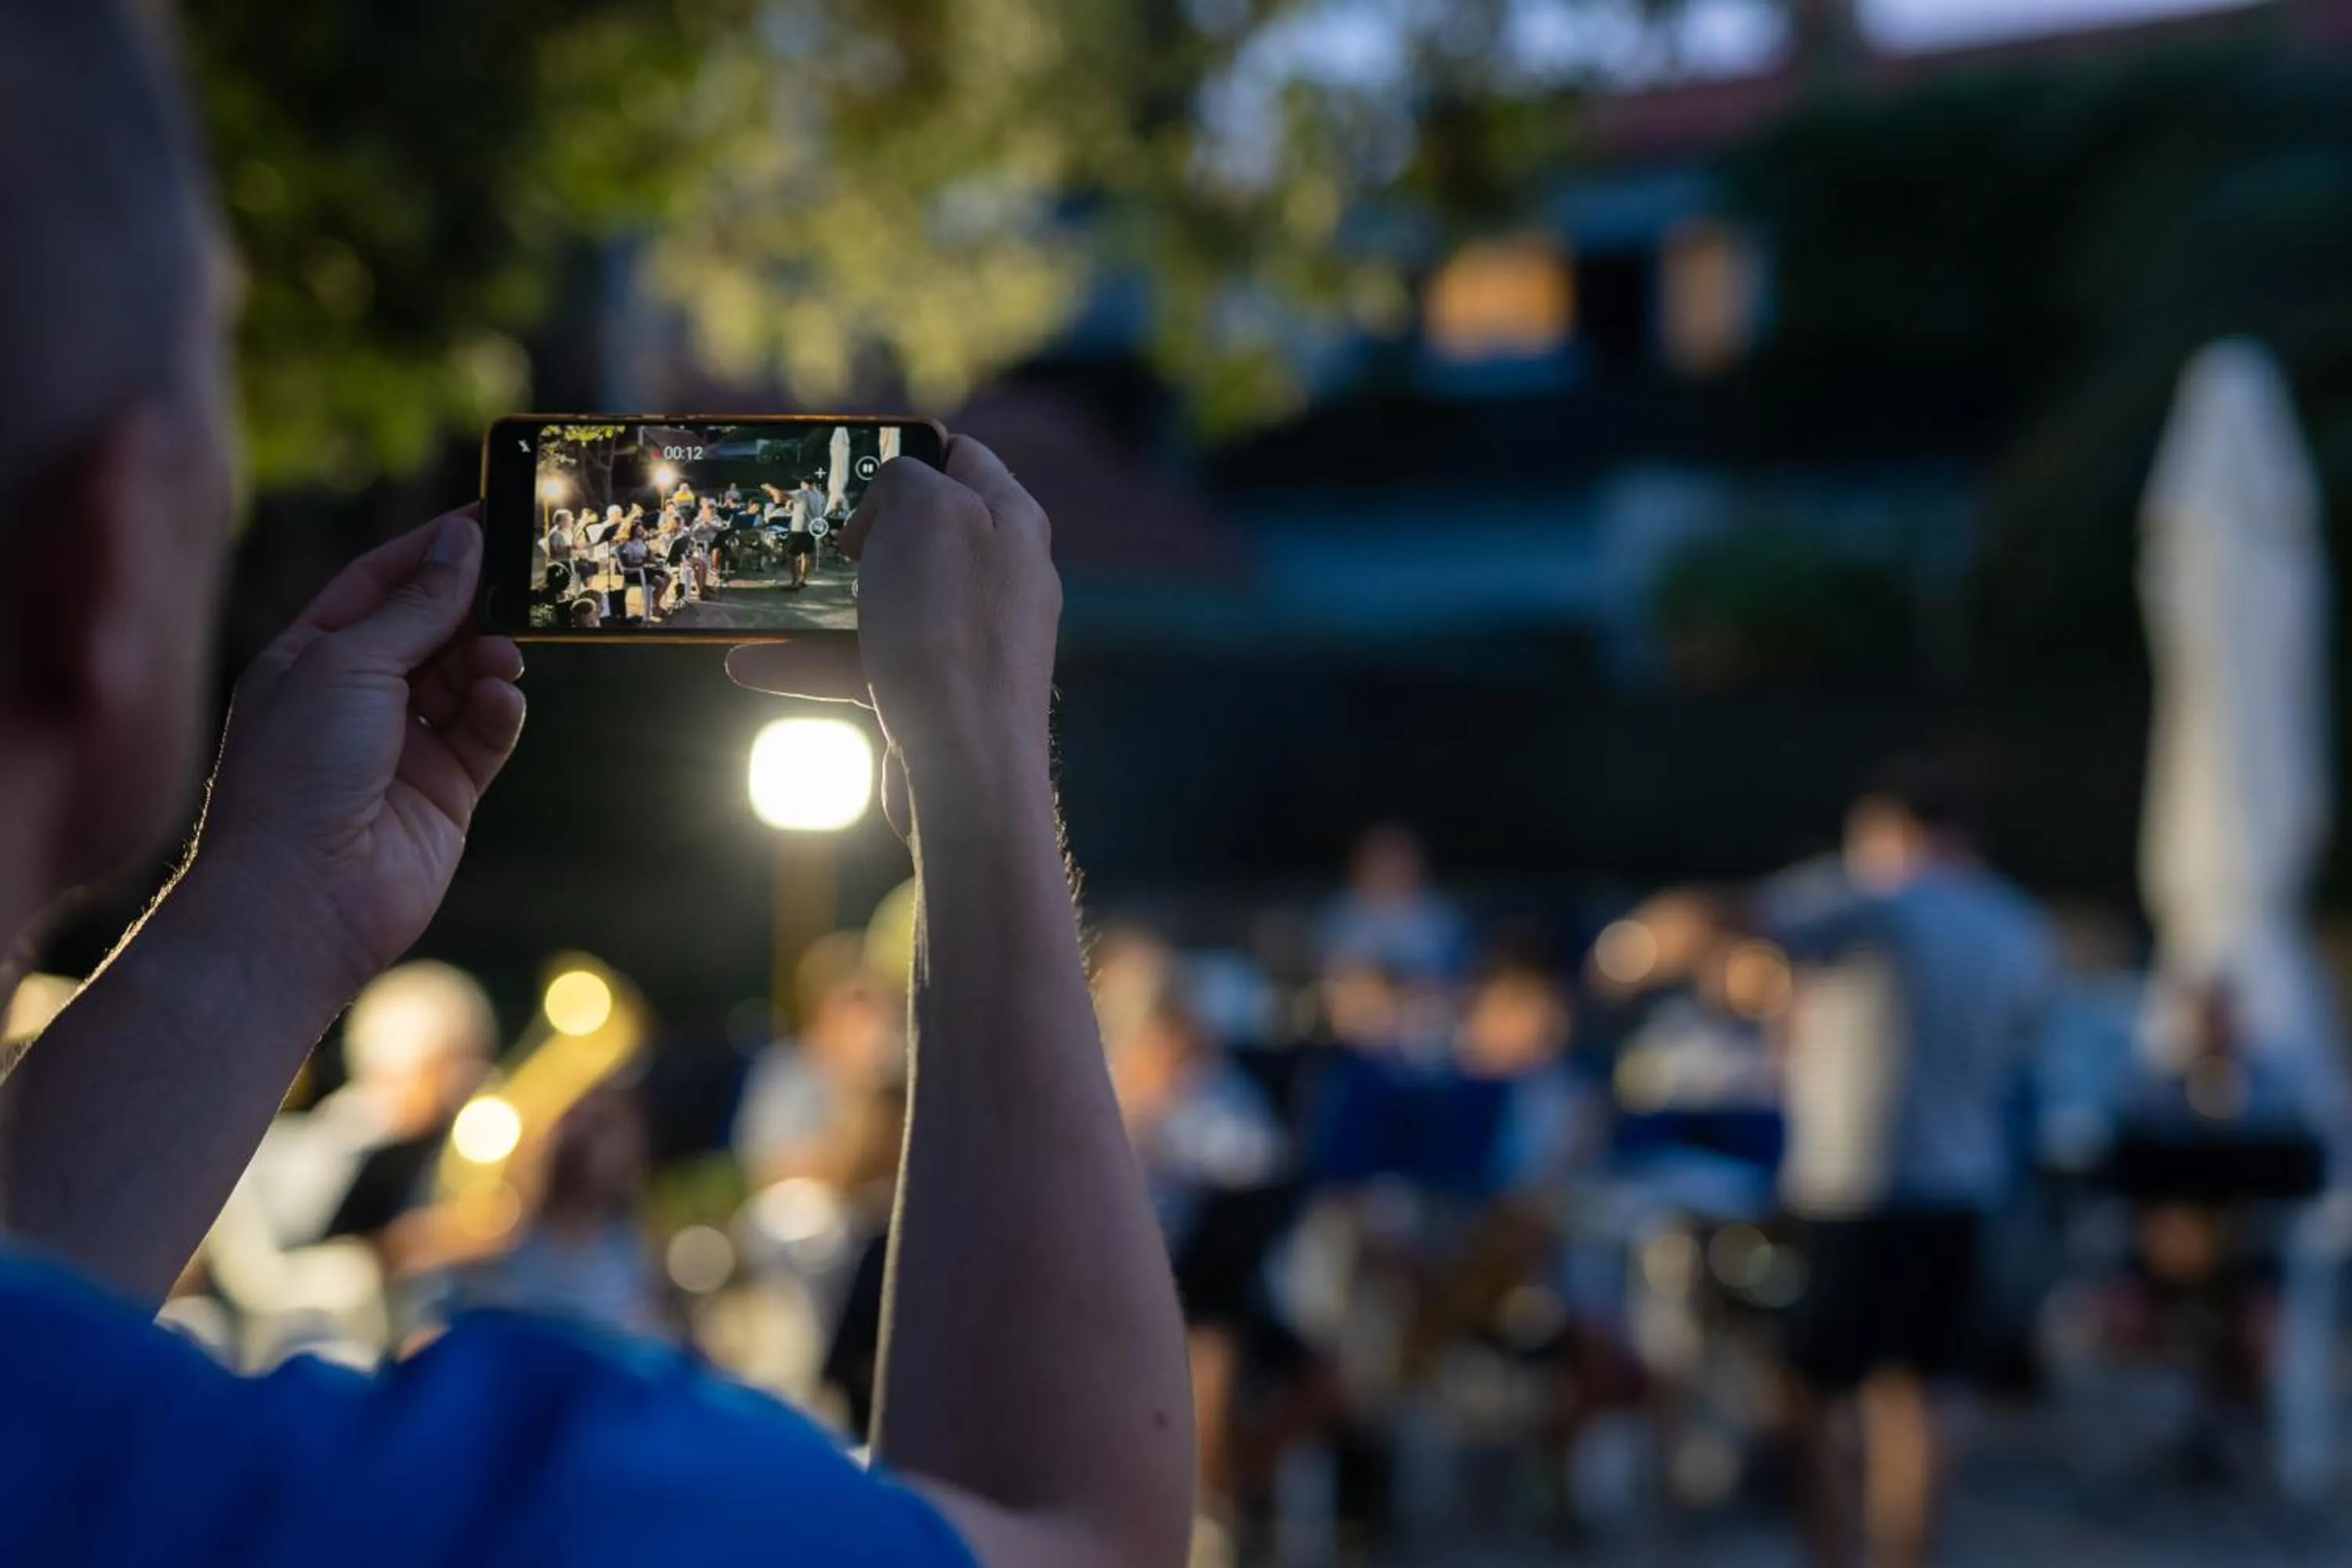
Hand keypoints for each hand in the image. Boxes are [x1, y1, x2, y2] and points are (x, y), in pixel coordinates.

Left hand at [190, 509, 525, 998]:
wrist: (303, 896)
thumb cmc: (298, 771)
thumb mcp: (350, 663)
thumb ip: (417, 605)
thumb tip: (463, 543)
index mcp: (311, 657)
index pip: (379, 583)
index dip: (431, 549)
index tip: (487, 516)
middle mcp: (356, 697)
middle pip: (431, 628)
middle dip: (474, 602)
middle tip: (527, 575)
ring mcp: (404, 745)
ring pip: (466, 677)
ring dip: (489, 658)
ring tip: (506, 652)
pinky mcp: (447, 790)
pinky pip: (485, 732)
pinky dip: (499, 710)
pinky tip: (501, 700)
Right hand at [727, 436, 1060, 823]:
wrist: (968, 771)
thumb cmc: (950, 632)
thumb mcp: (926, 513)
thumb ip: (904, 482)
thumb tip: (884, 515)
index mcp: (1011, 523)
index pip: (962, 458)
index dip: (905, 447)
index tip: (849, 456)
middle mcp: (997, 578)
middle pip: (917, 532)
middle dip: (855, 530)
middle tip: (802, 526)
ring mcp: (968, 640)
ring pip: (882, 602)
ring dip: (815, 603)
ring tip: (754, 598)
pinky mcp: (937, 694)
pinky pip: (865, 663)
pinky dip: (810, 662)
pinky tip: (750, 663)